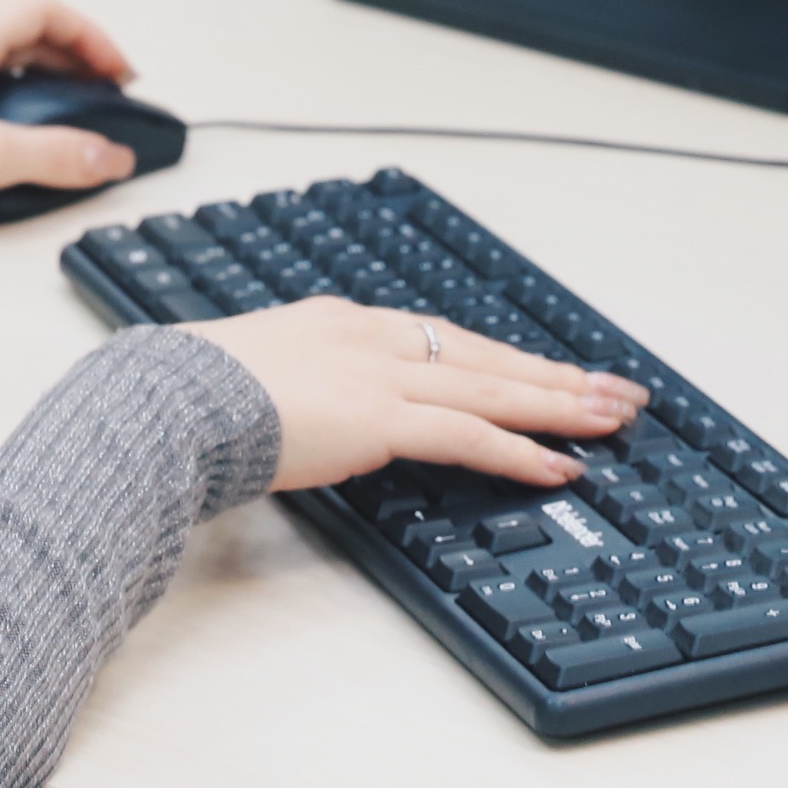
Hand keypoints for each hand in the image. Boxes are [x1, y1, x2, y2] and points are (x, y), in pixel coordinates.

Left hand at [0, 0, 138, 222]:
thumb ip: (54, 155)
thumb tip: (109, 157)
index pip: (43, 10)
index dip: (91, 38)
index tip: (118, 74)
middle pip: (22, 30)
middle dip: (70, 61)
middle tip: (100, 97)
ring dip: (37, 78)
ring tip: (62, 118)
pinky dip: (3, 94)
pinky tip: (8, 133)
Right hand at [194, 298, 646, 491]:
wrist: (172, 398)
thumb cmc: (194, 395)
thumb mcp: (257, 374)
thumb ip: (300, 386)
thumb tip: (310, 413)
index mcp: (341, 322)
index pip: (442, 340)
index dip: (502, 358)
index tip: (545, 370)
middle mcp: (370, 337)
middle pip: (485, 354)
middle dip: (556, 375)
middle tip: (615, 388)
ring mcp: (378, 373)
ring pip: (491, 387)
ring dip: (559, 407)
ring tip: (612, 421)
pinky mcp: (380, 416)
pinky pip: (467, 434)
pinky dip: (519, 450)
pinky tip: (559, 465)